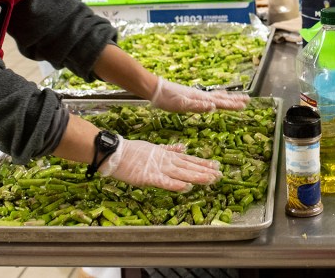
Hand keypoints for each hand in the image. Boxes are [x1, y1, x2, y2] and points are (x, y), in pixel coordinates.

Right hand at [99, 138, 220, 190]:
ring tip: (210, 180)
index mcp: (167, 156)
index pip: (189, 160)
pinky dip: (175, 184)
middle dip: (204, 172)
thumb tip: (183, 147)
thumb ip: (169, 149)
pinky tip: (186, 187)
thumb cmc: (133, 151)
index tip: (216, 167)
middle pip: (189, 167)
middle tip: (220, 176)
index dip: (203, 164)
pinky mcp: (148, 177)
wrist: (115, 153)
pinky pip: (164, 182)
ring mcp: (158, 169)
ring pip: (181, 173)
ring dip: (196, 177)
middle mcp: (166, 162)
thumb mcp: (154, 148)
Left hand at [148, 77, 249, 112]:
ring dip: (227, 97)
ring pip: (216, 96)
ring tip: (236, 97)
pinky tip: (214, 99)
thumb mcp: (181, 104)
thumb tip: (214, 106)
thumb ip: (197, 106)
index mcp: (200, 98)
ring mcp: (196, 95)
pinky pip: (208, 97)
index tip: (245, 105)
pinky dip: (216, 97)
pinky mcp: (190, 96)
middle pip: (221, 97)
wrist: (155, 89)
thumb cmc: (166, 99)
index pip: (220, 102)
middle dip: (234, 99)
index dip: (232, 104)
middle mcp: (200, 95)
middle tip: (247, 99)